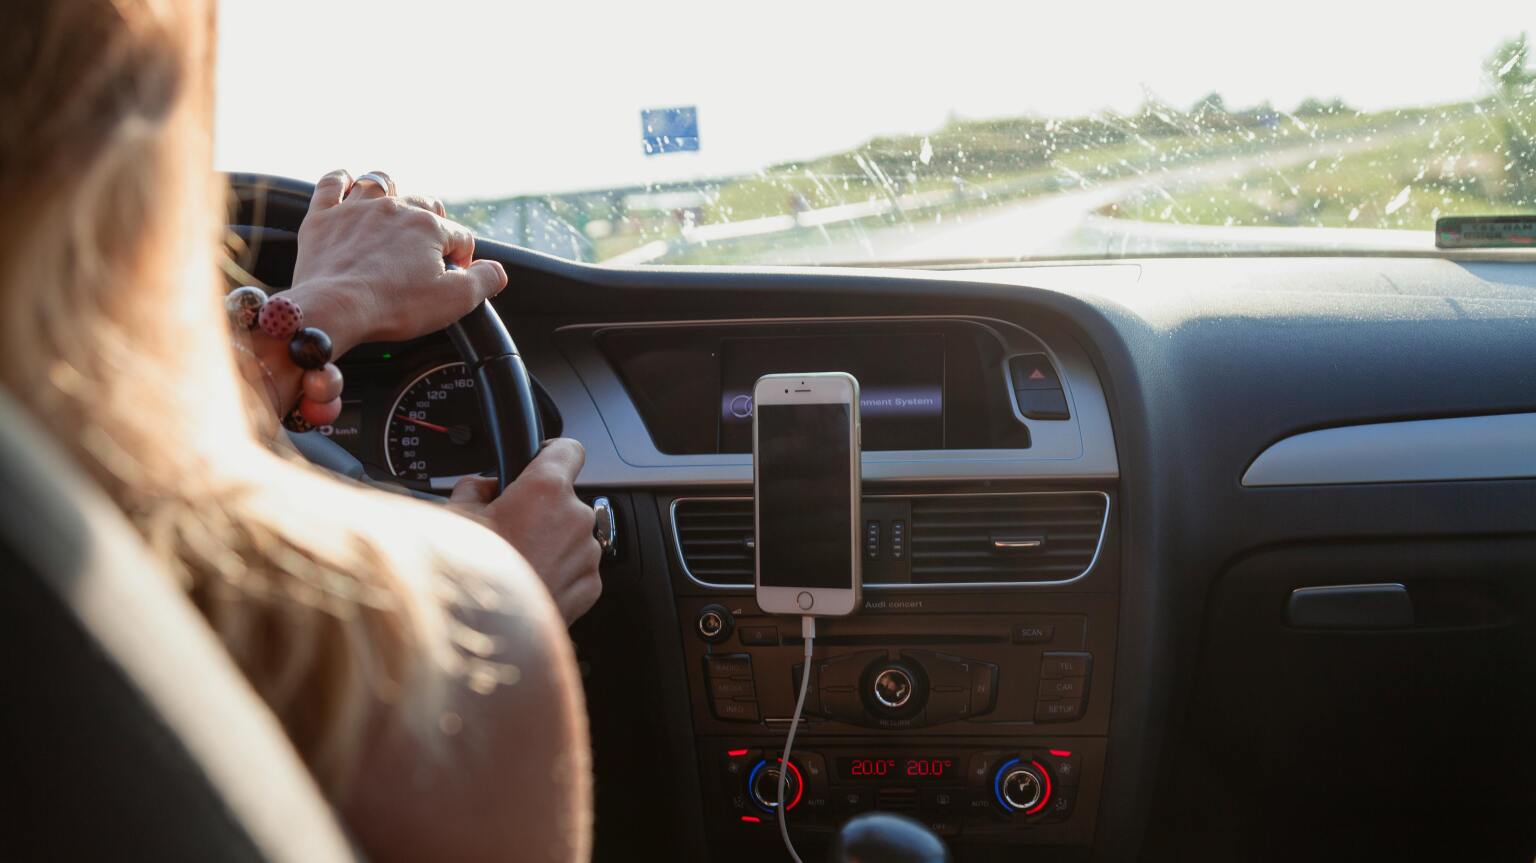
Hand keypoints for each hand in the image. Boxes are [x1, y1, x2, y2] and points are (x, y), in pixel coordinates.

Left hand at [287, 169, 507, 356]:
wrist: (335, 309)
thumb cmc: (394, 306)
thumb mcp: (456, 301)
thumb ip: (486, 280)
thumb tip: (497, 270)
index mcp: (429, 227)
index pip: (459, 236)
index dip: (461, 259)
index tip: (452, 280)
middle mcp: (395, 208)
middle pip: (424, 204)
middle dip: (432, 224)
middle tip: (427, 252)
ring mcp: (356, 209)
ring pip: (380, 183)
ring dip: (392, 193)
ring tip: (393, 212)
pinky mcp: (323, 218)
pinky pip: (331, 183)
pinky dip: (341, 180)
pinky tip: (347, 184)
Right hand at [448, 439, 602, 624]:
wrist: (484, 637)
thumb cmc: (469, 577)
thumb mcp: (454, 518)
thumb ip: (473, 489)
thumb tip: (481, 487)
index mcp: (546, 490)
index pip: (568, 449)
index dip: (551, 452)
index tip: (540, 460)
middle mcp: (575, 518)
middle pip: (564, 499)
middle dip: (539, 509)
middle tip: (506, 529)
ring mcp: (586, 554)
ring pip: (570, 535)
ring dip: (549, 542)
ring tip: (513, 562)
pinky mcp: (590, 587)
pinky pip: (576, 568)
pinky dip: (557, 571)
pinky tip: (527, 582)